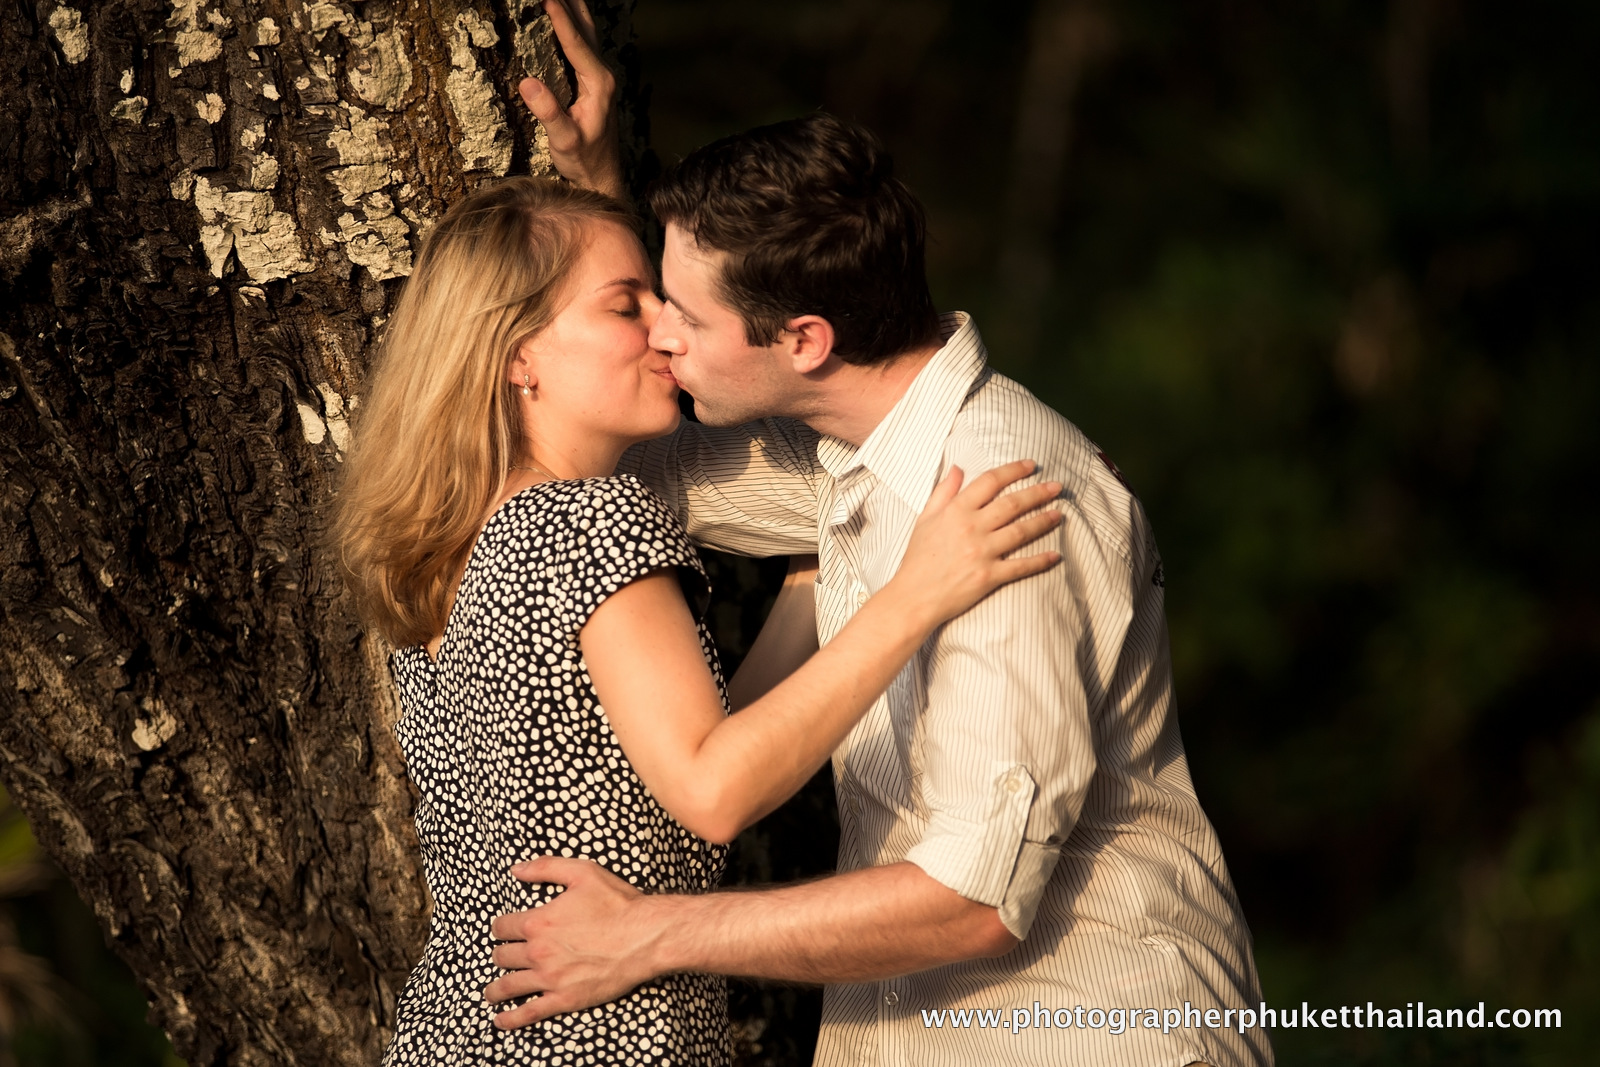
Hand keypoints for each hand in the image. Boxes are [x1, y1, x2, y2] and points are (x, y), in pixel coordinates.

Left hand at [486, 856, 656, 1027]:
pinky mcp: (564, 998)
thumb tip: (516, 869)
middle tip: (505, 956)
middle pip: (503, 956)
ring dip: (496, 988)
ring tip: (492, 992)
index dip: (501, 927)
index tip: (504, 930)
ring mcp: (550, 977)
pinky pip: (529, 1012)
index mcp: (539, 921)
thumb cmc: (617, 904)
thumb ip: (545, 867)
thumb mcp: (582, 873)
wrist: (644, 937)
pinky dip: (511, 1018)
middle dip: (501, 954)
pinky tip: (501, 1020)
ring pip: (508, 985)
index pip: (503, 927)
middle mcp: (539, 951)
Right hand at [518, 0, 624, 198]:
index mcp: (599, 84)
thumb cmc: (585, 161)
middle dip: (569, 5)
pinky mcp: (594, 82)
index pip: (576, 43)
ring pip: (586, 33)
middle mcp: (603, 76)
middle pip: (586, 29)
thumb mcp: (564, 140)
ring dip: (573, 10)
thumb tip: (527, 83)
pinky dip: (572, 26)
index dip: (560, 18)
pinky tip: (563, 17)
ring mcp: (600, 77)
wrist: (602, 177)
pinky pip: (582, 45)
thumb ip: (548, 113)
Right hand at [888, 460, 1062, 626]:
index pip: (990, 482)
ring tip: (1059, 514)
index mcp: (956, 511)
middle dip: (1038, 492)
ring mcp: (982, 552)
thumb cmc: (917, 559)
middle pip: (1012, 504)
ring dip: (1044, 521)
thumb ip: (943, 492)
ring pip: (1021, 531)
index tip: (1030, 465)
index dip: (1013, 470)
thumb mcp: (925, 519)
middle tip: (1057, 487)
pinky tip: (1055, 555)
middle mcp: (971, 528)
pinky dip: (1040, 561)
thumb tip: (957, 468)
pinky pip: (1020, 566)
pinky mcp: (989, 576)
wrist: (913, 597)